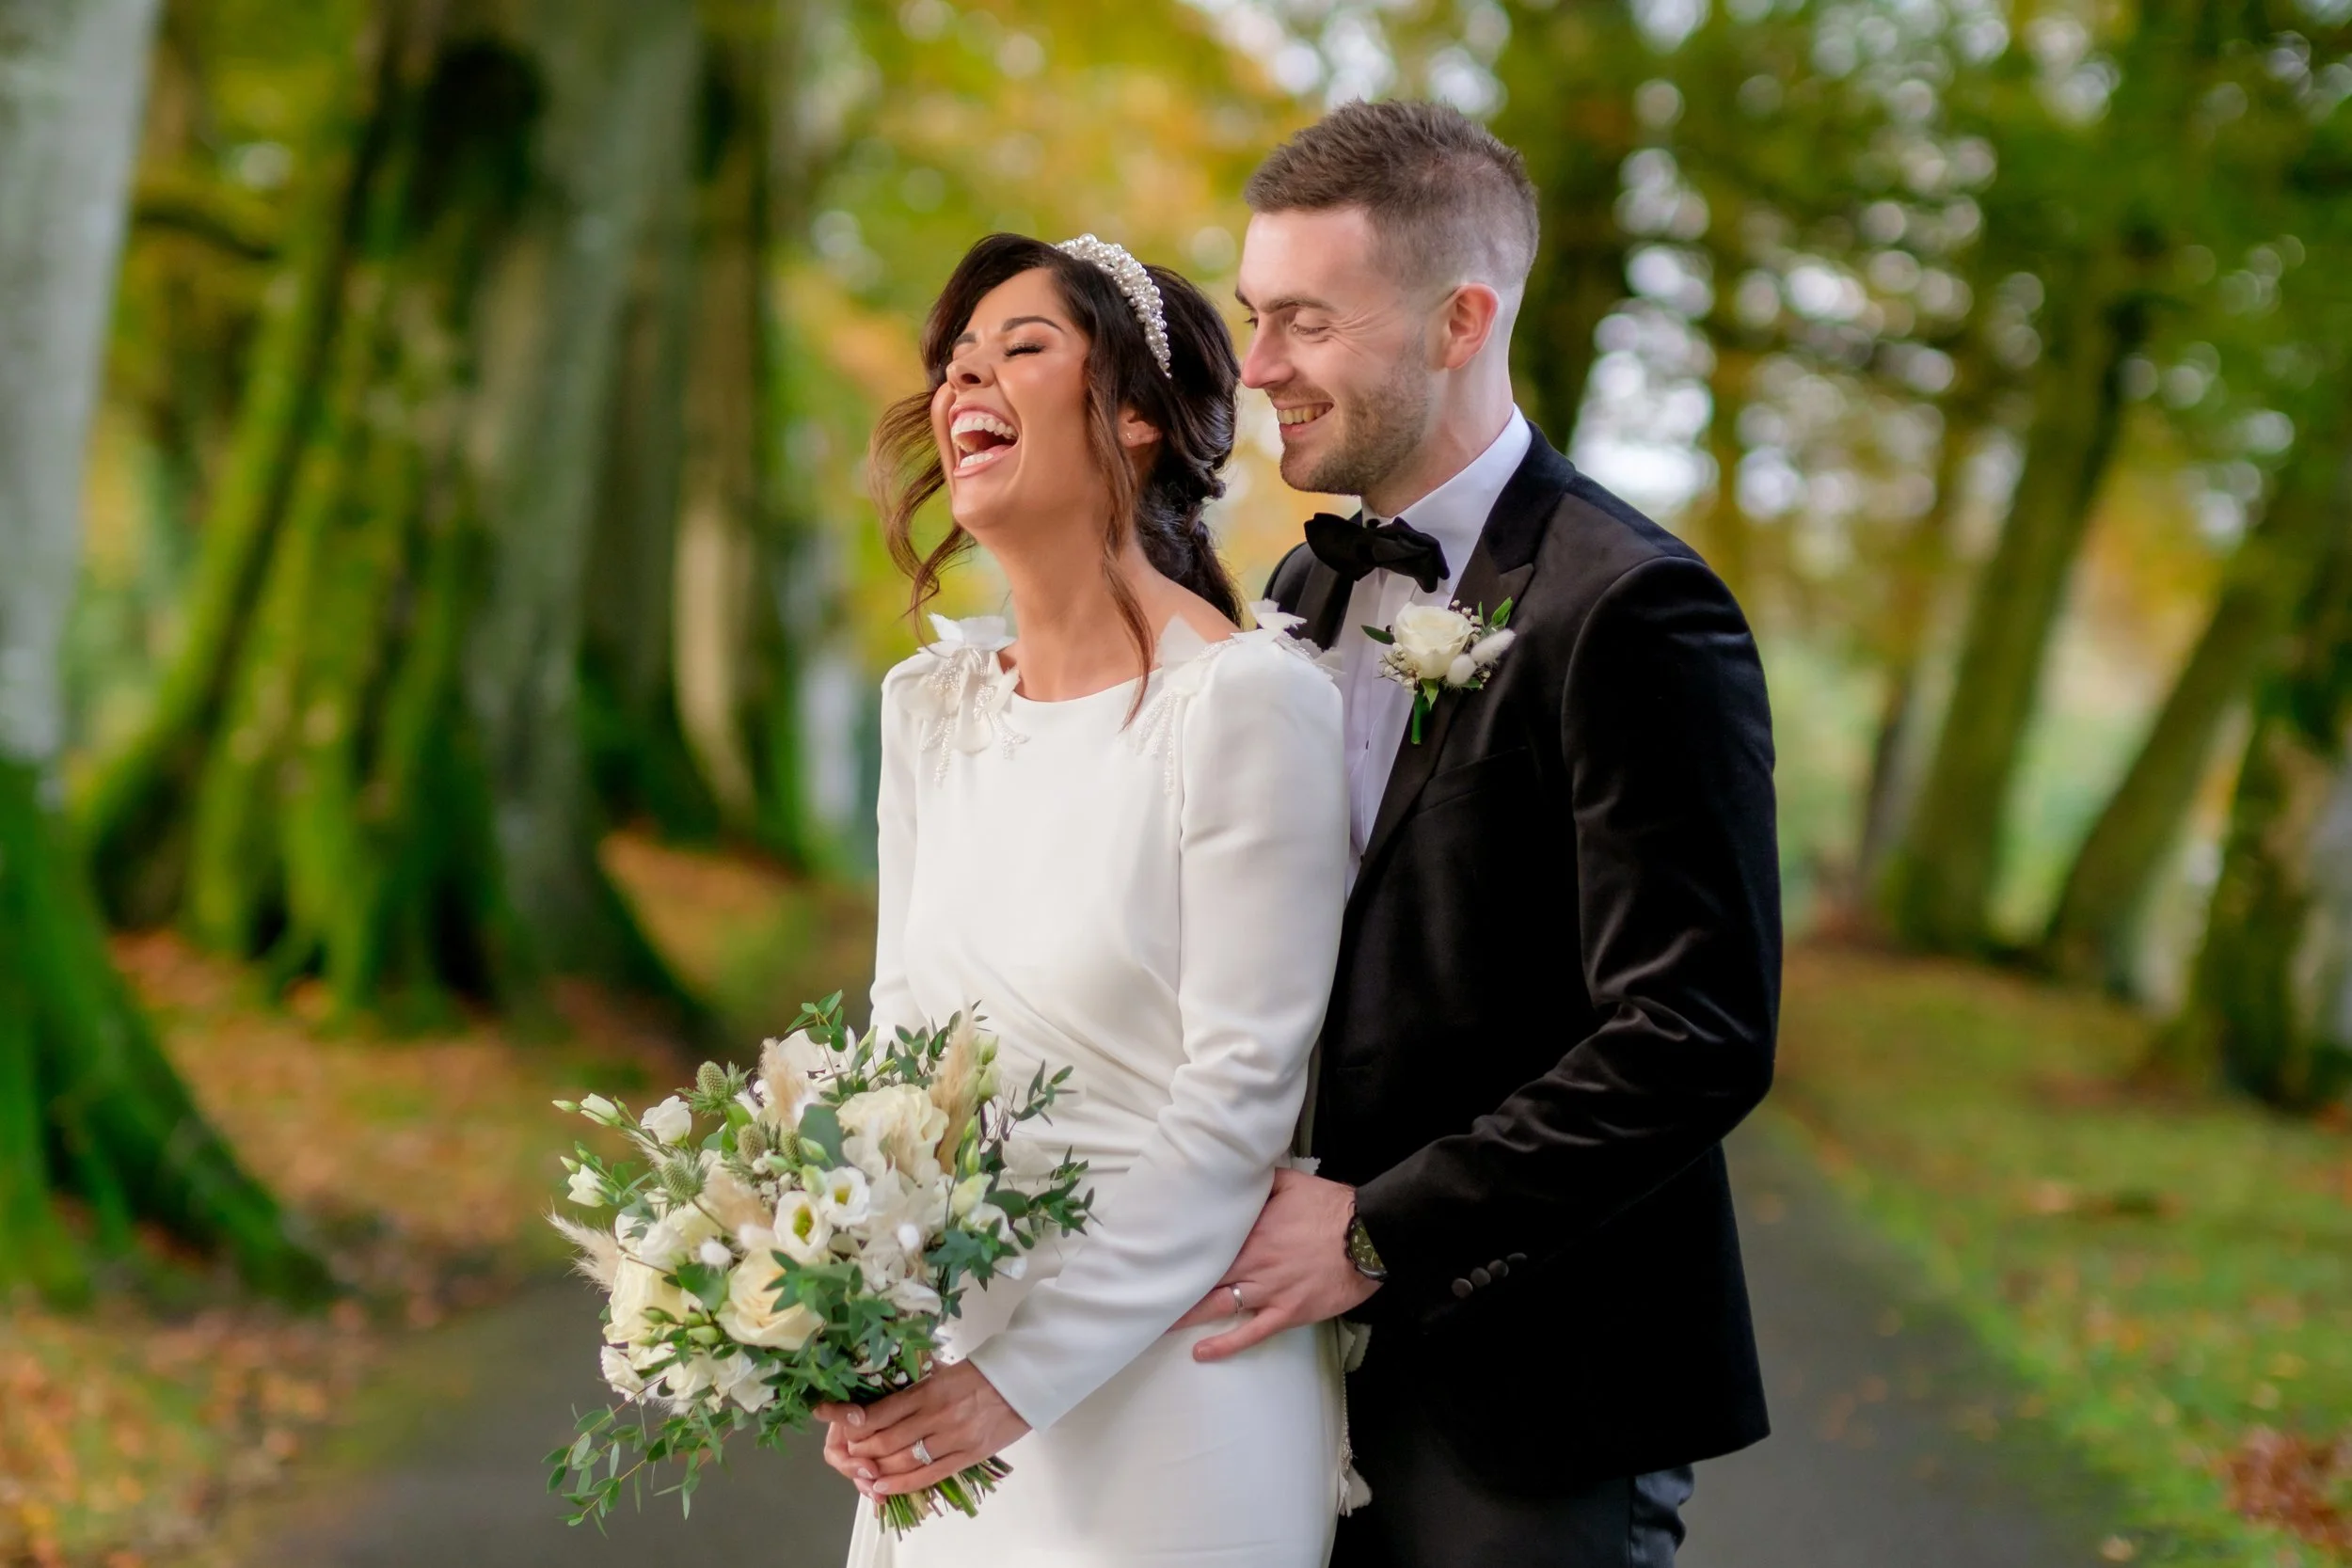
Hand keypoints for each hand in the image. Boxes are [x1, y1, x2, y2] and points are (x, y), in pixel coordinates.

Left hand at [813, 1361, 1029, 1498]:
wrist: (1026, 1382)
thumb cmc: (984, 1371)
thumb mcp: (945, 1369)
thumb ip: (917, 1384)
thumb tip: (883, 1394)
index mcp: (930, 1388)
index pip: (881, 1409)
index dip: (851, 1419)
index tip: (830, 1419)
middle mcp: (937, 1415)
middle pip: (885, 1440)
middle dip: (859, 1447)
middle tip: (845, 1449)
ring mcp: (953, 1439)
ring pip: (902, 1461)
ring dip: (875, 1467)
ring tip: (859, 1468)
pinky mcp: (967, 1457)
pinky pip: (927, 1476)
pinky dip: (900, 1484)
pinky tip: (880, 1486)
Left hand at [1171, 1169, 1378, 1361]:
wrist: (1369, 1237)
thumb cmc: (1333, 1208)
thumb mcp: (1293, 1182)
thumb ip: (1260, 1182)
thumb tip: (1236, 1174)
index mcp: (1251, 1230)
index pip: (1205, 1242)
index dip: (1179, 1249)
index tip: (1152, 1254)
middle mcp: (1253, 1262)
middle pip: (1203, 1276)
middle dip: (1173, 1285)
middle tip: (1142, 1294)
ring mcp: (1269, 1290)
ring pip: (1218, 1305)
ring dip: (1187, 1315)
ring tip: (1156, 1324)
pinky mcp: (1287, 1313)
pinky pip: (1251, 1333)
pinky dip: (1225, 1345)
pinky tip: (1200, 1352)